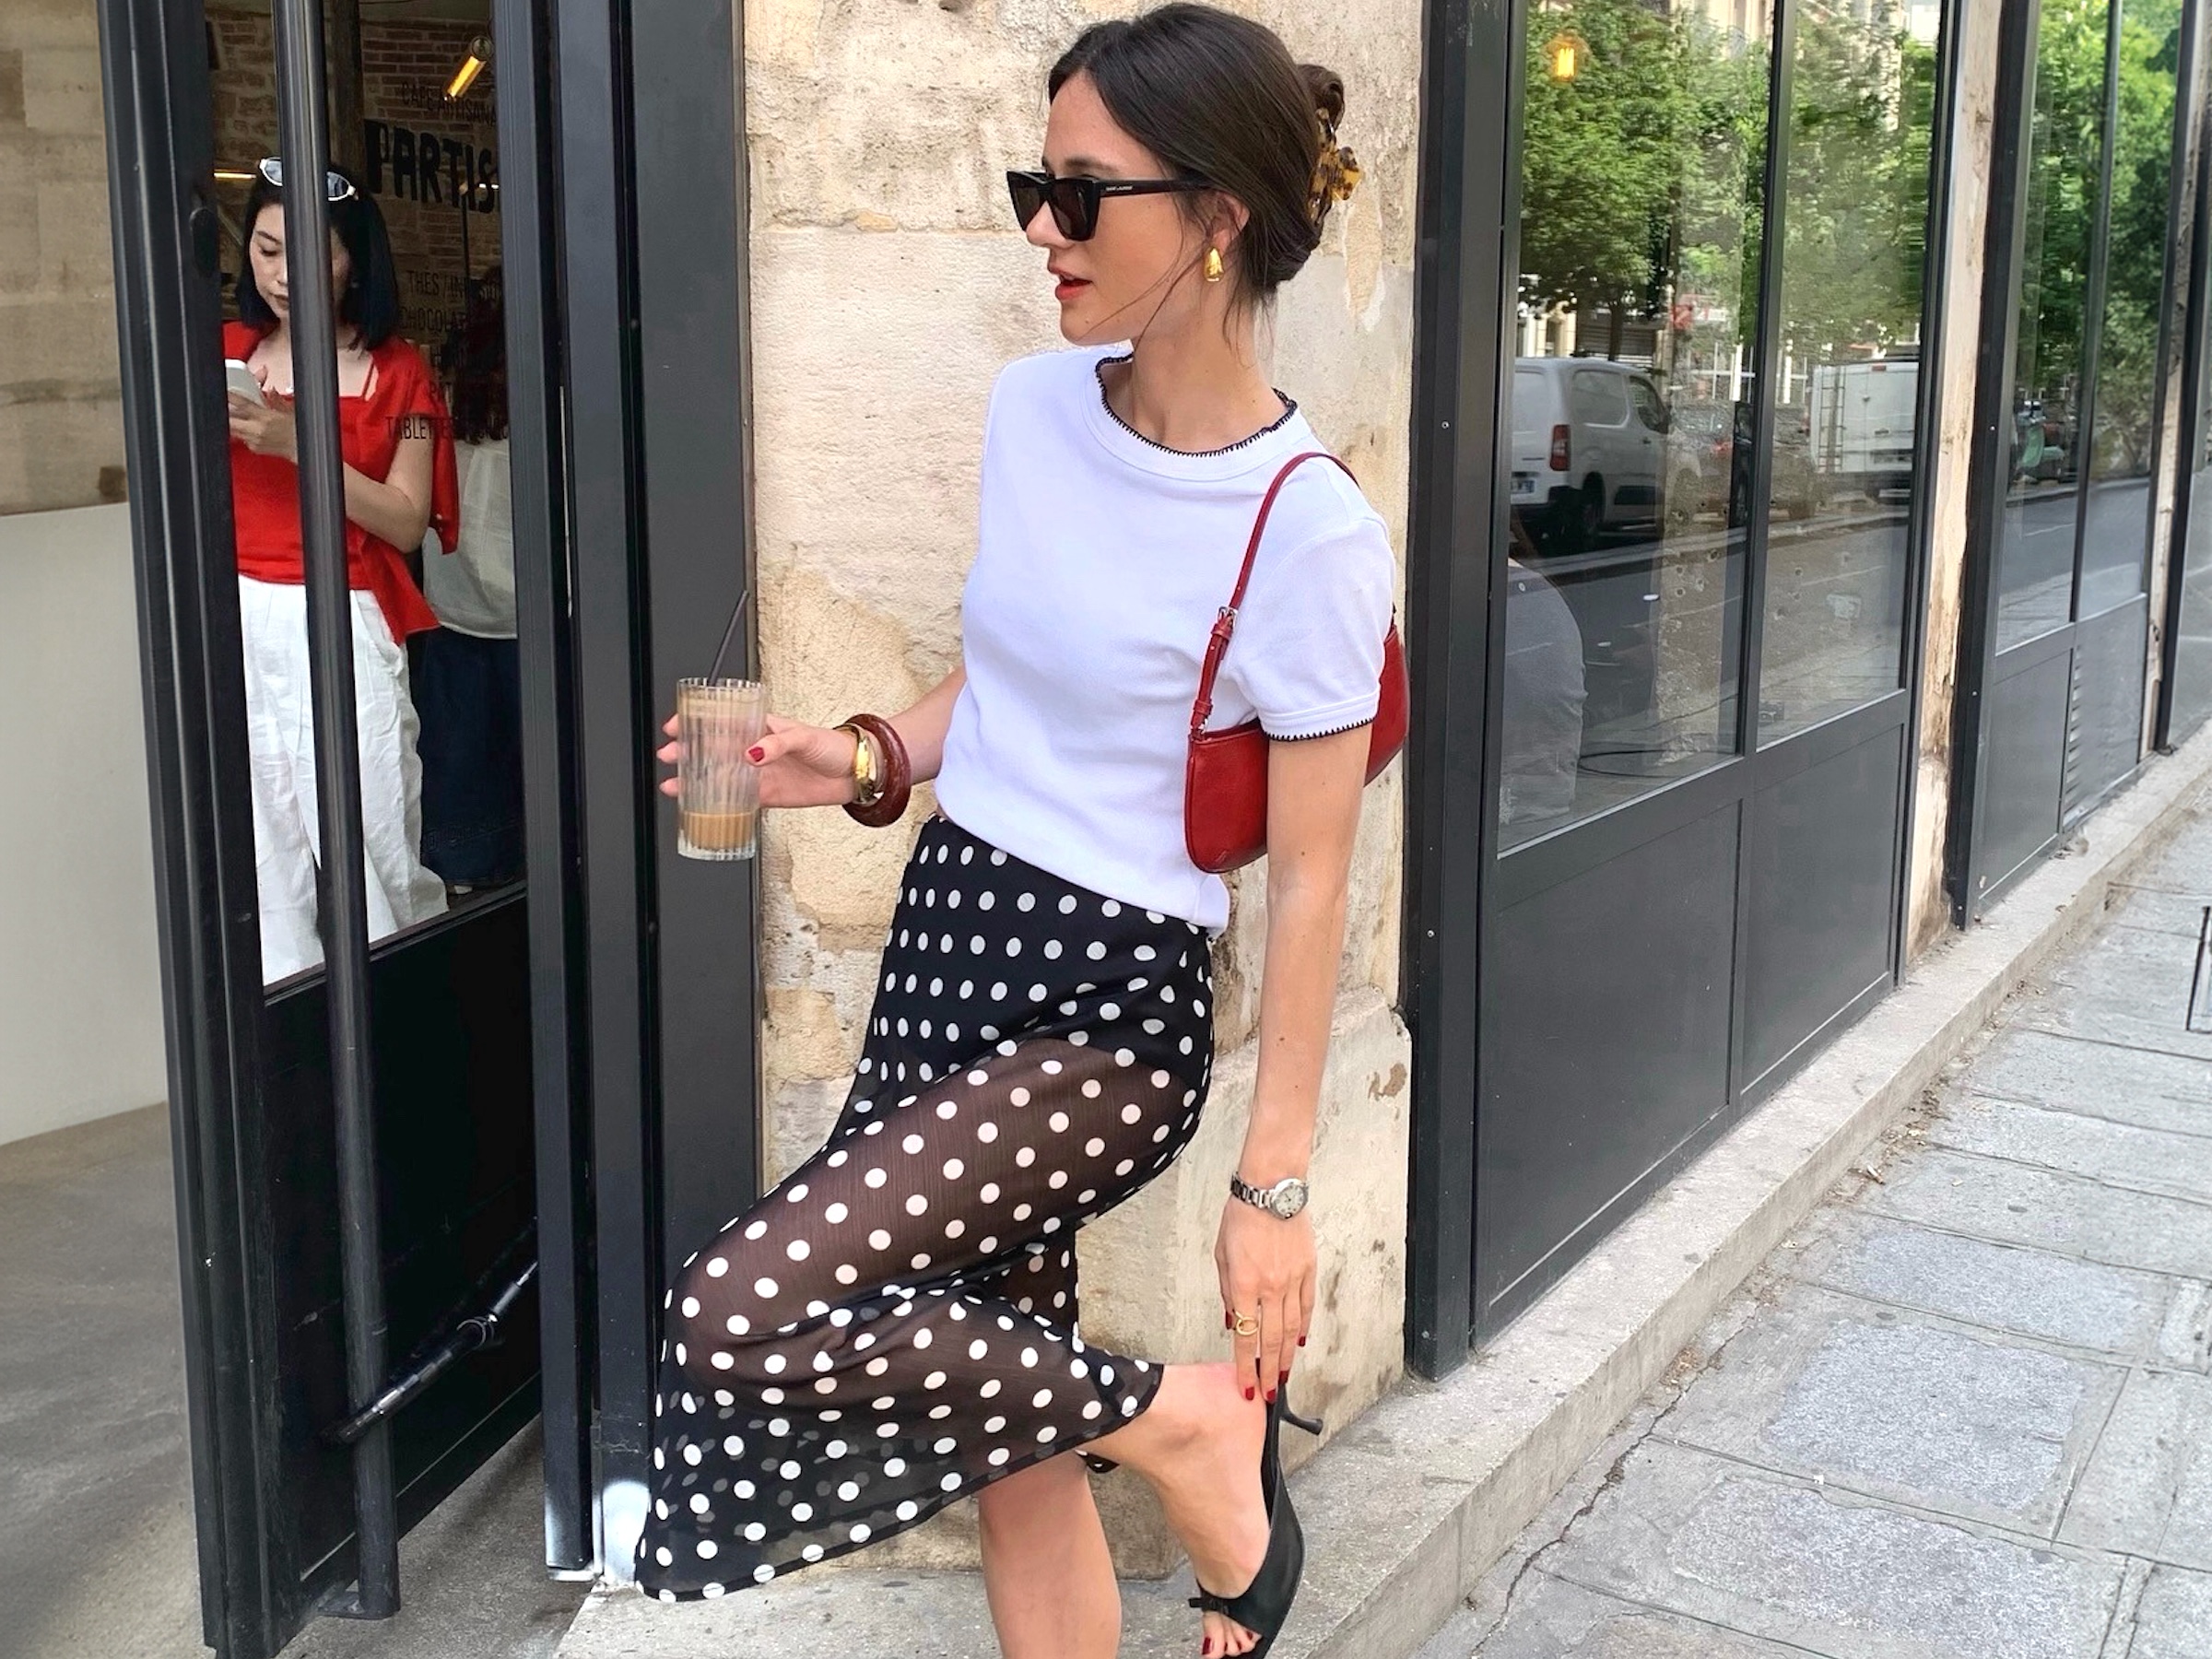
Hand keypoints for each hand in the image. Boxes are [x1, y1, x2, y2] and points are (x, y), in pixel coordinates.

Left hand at [227, 392, 296, 460]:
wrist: (303, 451)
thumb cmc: (300, 433)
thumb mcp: (290, 411)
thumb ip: (277, 400)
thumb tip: (271, 392)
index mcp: (265, 417)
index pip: (242, 403)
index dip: (230, 396)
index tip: (226, 392)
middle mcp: (256, 429)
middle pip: (230, 420)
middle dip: (226, 413)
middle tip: (226, 407)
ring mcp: (254, 440)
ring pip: (233, 429)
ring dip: (234, 423)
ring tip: (238, 418)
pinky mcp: (254, 448)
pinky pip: (243, 438)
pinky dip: (243, 433)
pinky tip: (249, 429)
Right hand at [656, 711, 866, 807]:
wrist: (853, 773)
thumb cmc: (832, 745)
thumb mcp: (804, 737)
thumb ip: (777, 744)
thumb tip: (751, 754)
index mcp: (761, 727)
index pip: (723, 720)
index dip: (697, 721)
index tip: (676, 725)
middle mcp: (756, 749)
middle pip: (713, 749)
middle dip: (688, 751)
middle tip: (668, 755)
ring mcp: (759, 772)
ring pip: (720, 775)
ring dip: (696, 779)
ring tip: (674, 784)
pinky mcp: (767, 794)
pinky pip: (737, 799)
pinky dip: (718, 803)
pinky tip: (700, 804)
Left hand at [1214, 1196, 1314, 1402]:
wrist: (1271, 1192)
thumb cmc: (1241, 1218)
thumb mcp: (1221, 1255)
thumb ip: (1226, 1292)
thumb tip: (1230, 1321)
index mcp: (1243, 1285)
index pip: (1244, 1337)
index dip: (1245, 1366)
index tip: (1247, 1387)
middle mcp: (1270, 1288)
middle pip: (1270, 1340)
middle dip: (1269, 1370)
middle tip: (1269, 1393)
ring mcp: (1292, 1280)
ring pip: (1291, 1328)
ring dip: (1287, 1356)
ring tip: (1284, 1375)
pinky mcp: (1308, 1271)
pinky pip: (1306, 1307)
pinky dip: (1303, 1328)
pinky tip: (1299, 1343)